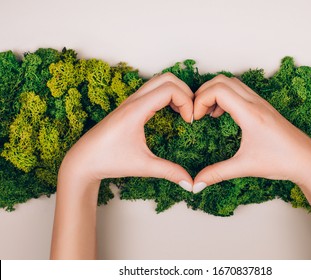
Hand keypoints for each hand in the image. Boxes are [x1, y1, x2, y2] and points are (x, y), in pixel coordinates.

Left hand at [59, 72, 193, 190]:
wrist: (82, 161)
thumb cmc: (107, 161)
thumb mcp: (142, 166)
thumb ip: (169, 172)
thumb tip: (191, 183)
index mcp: (136, 110)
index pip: (170, 89)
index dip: (187, 102)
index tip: (190, 121)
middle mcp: (133, 101)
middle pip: (167, 78)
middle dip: (185, 91)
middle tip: (191, 112)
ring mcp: (130, 102)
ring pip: (159, 82)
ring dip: (176, 92)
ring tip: (184, 113)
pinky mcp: (129, 107)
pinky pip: (152, 91)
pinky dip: (167, 96)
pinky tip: (171, 113)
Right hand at [192, 74, 310, 191]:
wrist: (308, 161)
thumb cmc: (282, 161)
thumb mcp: (245, 167)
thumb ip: (217, 173)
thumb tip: (196, 184)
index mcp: (250, 113)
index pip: (218, 90)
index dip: (200, 100)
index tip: (195, 118)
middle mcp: (255, 103)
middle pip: (222, 80)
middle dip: (203, 92)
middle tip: (197, 113)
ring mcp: (261, 103)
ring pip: (232, 83)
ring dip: (215, 92)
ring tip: (208, 114)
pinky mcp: (263, 108)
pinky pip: (240, 91)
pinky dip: (226, 96)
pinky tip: (223, 115)